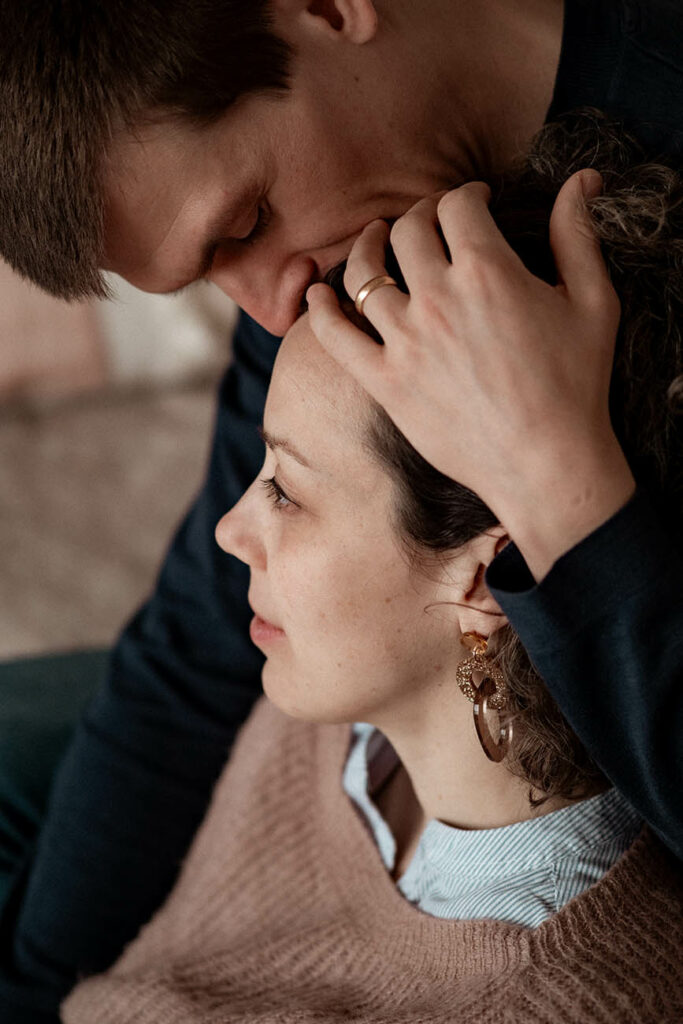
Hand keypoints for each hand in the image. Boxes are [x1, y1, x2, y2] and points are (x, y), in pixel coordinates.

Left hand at [307, 170, 635, 579]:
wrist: (546, 463)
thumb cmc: (576, 385)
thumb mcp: (593, 302)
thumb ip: (578, 235)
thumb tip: (583, 177)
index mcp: (489, 271)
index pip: (457, 206)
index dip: (466, 195)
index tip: (474, 202)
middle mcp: (439, 299)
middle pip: (408, 231)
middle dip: (419, 215)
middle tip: (428, 223)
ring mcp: (405, 342)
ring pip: (364, 274)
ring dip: (366, 247)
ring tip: (375, 240)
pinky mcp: (385, 382)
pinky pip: (335, 336)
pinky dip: (320, 310)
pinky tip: (318, 295)